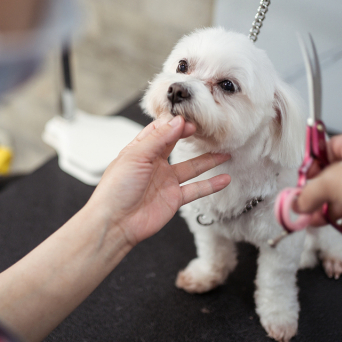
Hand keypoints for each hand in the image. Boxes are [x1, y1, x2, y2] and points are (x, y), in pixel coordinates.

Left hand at [89, 115, 230, 246]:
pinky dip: (211, 185)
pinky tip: (225, 179)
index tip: (190, 119)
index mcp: (140, 150)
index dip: (175, 123)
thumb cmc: (116, 189)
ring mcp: (165, 181)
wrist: (116, 223)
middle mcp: (154, 164)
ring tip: (226, 152)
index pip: (160, 130)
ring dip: (209, 160)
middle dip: (192, 136)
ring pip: (192, 167)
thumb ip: (158, 138)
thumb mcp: (136, 156)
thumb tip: (177, 121)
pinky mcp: (173, 199)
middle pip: (177, 145)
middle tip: (208, 130)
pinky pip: (196, 189)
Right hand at [296, 131, 341, 239]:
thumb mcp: (330, 183)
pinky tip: (340, 226)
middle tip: (304, 207)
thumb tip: (297, 203)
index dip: (312, 165)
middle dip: (319, 194)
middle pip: (337, 176)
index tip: (301, 182)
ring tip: (316, 221)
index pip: (328, 149)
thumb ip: (308, 194)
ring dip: (331, 210)